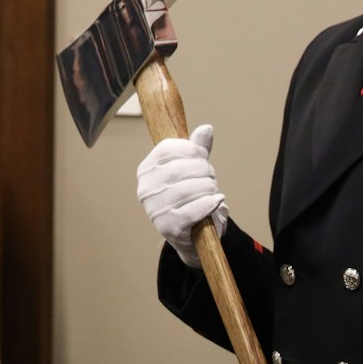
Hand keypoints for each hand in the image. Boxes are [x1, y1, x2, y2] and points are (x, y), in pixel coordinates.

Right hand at [137, 124, 227, 267]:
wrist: (192, 234)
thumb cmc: (190, 196)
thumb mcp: (192, 169)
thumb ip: (197, 149)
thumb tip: (206, 129)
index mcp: (146, 169)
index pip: (168, 149)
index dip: (192, 149)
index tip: (203, 156)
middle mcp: (145, 189)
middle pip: (181, 168)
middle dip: (204, 170)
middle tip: (210, 177)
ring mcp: (155, 209)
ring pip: (189, 189)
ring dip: (209, 187)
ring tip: (212, 190)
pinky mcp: (169, 227)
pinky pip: (194, 210)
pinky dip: (209, 203)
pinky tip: (216, 201)